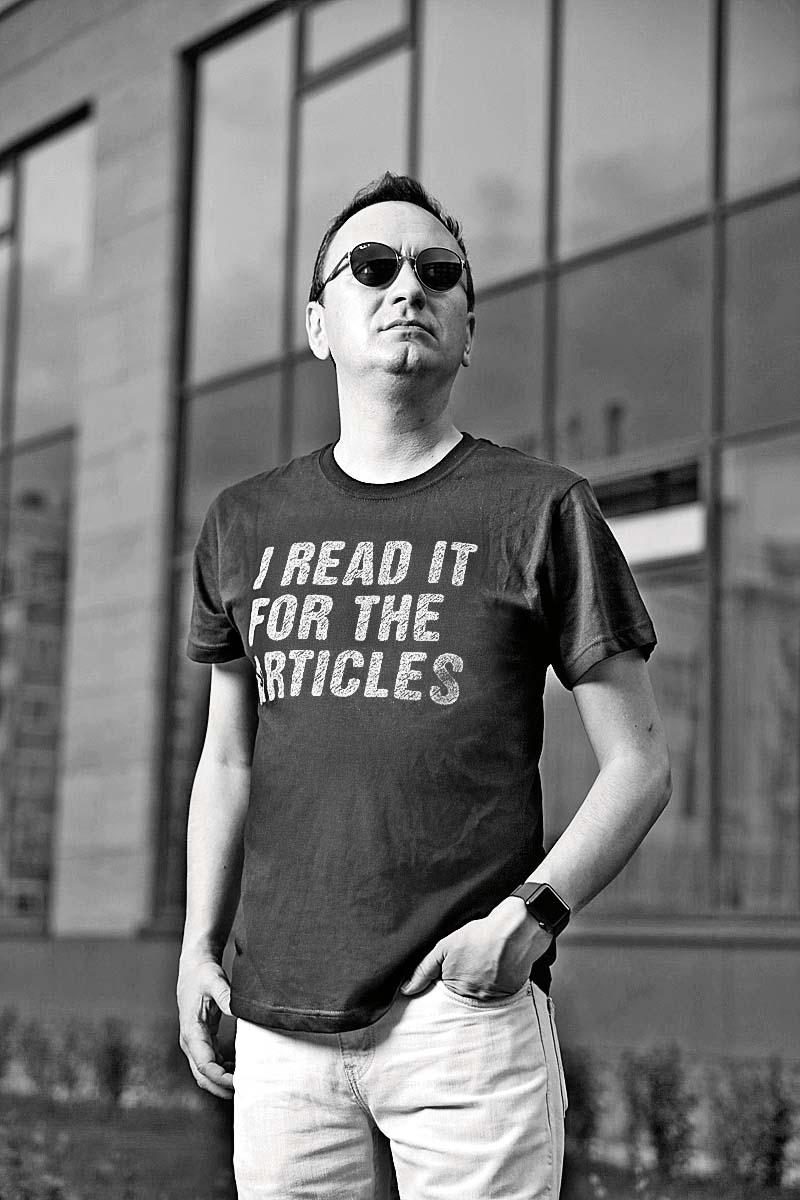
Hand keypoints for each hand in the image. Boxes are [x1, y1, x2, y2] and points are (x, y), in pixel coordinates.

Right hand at [176, 955, 234, 1099]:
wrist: (194, 966)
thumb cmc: (203, 973)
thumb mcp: (214, 981)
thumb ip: (225, 996)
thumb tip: (236, 1010)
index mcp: (191, 1031)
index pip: (204, 1065)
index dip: (221, 1078)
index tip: (239, 1083)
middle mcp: (190, 1041)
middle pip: (203, 1076)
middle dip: (222, 1087)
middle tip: (247, 1090)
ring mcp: (195, 1042)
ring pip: (206, 1073)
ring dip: (223, 1081)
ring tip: (247, 1082)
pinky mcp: (202, 1040)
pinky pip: (211, 1062)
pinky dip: (224, 1070)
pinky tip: (241, 1068)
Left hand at [399, 897, 552, 998]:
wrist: (513, 932)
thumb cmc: (480, 936)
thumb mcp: (444, 947)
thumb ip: (423, 970)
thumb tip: (405, 990)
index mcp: (454, 988)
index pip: (443, 995)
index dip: (446, 981)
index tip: (456, 969)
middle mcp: (472, 998)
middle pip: (462, 997)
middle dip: (465, 983)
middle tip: (474, 963)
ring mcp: (491, 999)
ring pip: (479, 997)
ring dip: (481, 984)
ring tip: (486, 964)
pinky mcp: (508, 997)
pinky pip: (498, 996)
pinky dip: (496, 984)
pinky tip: (498, 968)